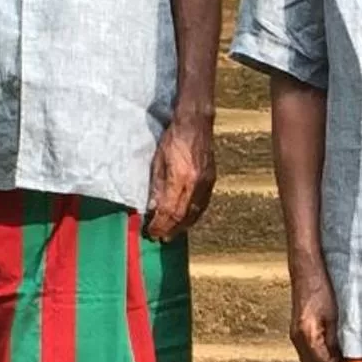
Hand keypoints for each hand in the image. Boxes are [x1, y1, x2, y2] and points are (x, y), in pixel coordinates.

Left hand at [145, 114, 215, 243]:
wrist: (196, 123)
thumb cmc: (173, 138)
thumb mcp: (158, 161)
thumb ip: (156, 185)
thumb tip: (152, 208)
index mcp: (180, 178)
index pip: (168, 210)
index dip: (159, 224)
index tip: (150, 232)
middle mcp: (196, 183)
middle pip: (182, 215)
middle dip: (169, 229)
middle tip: (159, 238)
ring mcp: (206, 183)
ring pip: (195, 213)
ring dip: (182, 226)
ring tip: (171, 234)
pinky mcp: (211, 180)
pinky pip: (203, 205)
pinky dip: (193, 216)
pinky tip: (186, 221)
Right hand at [288, 261, 343, 361]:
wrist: (307, 272)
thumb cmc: (323, 289)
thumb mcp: (336, 315)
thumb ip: (337, 340)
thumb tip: (344, 361)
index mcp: (307, 335)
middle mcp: (298, 339)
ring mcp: (296, 337)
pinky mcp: (298, 333)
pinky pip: (309, 355)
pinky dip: (322, 361)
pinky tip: (335, 357)